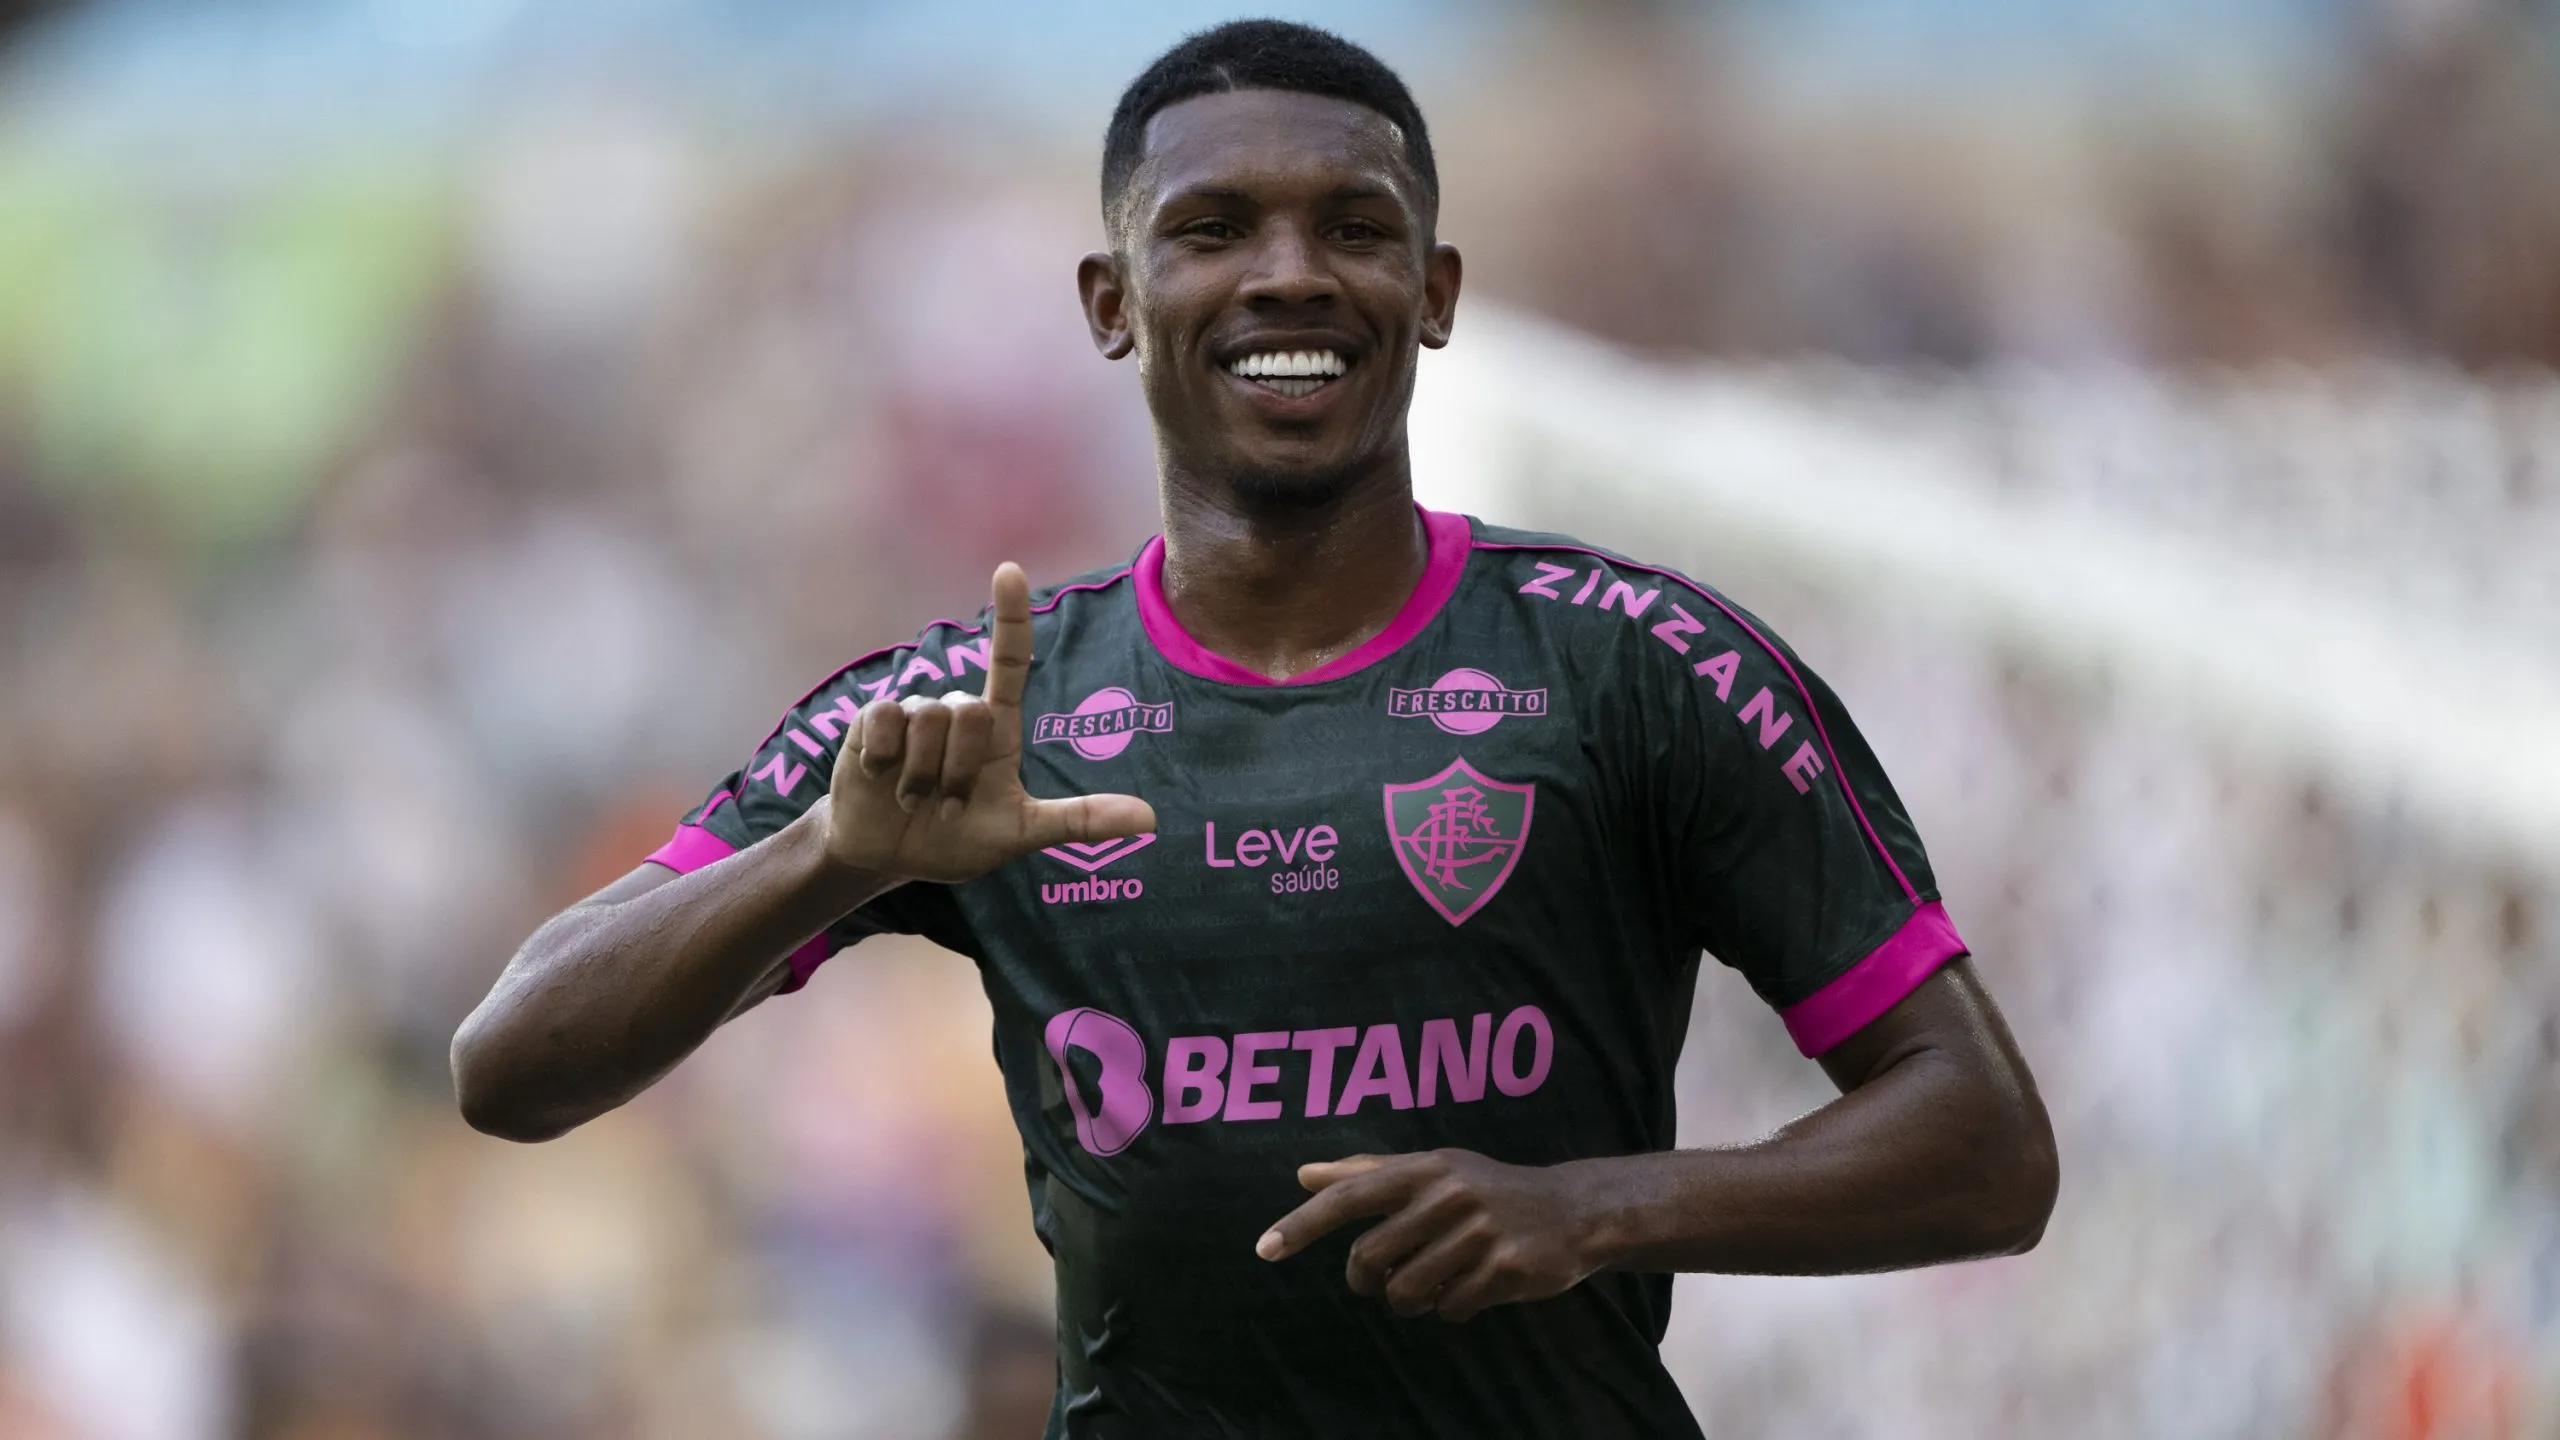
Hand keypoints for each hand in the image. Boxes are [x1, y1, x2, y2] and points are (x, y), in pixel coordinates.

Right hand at [821, 562, 1154, 884]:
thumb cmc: (956, 838)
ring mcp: (914, 714)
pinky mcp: (873, 722)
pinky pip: (887, 722)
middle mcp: (958, 711)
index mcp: (997, 727)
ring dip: (923, 776)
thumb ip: (1078, 821)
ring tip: (913, 800)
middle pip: (971, 710)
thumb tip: (1150, 819)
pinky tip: (880, 779)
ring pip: (929, 720)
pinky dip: (887, 762)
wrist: (887, 855)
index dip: (1009, 615)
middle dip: (960, 771)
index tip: (1008, 569)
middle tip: (948, 806)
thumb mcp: (1020, 833)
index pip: (1009, 660)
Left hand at [1256, 1150, 1602, 1321]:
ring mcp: (1479, 1233)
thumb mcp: (1433, 1169)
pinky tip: (1468, 1290)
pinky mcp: (1505, 1268)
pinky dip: (1450, 1308)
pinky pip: (1450, 1309)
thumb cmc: (1489, 1190)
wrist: (1573, 1210)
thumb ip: (1367, 1173)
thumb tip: (1303, 1174)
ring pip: (1407, 1292)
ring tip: (1431, 1284)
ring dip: (1410, 1300)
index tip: (1265, 1249)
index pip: (1349, 1196)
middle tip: (1381, 1279)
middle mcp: (1448, 1195)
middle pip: (1370, 1259)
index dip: (1303, 1223)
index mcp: (1424, 1168)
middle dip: (1367, 1281)